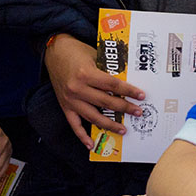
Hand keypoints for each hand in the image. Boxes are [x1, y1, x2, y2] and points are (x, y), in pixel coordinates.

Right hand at [43, 33, 144, 148]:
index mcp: (86, 74)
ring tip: (123, 129)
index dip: (128, 91)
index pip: (112, 85)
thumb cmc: (77, 51)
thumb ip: (108, 70)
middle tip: (138, 112)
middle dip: (124, 108)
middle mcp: (77, 88)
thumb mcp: (95, 56)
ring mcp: (70, 99)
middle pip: (105, 102)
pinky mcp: (64, 106)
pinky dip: (82, 136)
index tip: (141, 96)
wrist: (55, 51)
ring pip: (92, 116)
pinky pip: (74, 124)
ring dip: (109, 124)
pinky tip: (91, 144)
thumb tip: (127, 83)